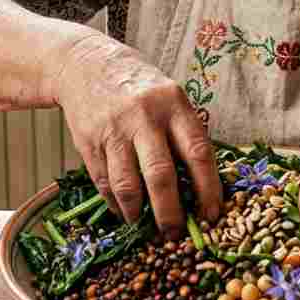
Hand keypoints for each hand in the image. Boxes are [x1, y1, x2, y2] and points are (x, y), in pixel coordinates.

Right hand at [55, 34, 221, 236]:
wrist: (87, 64)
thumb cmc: (140, 88)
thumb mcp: (171, 98)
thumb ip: (184, 134)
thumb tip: (202, 187)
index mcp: (174, 105)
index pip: (198, 152)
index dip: (208, 189)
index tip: (212, 216)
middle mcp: (144, 116)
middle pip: (161, 175)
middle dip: (170, 213)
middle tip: (176, 234)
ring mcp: (114, 129)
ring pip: (127, 185)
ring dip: (138, 213)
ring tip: (145, 225)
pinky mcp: (89, 141)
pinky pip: (104, 182)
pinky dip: (115, 203)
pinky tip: (123, 210)